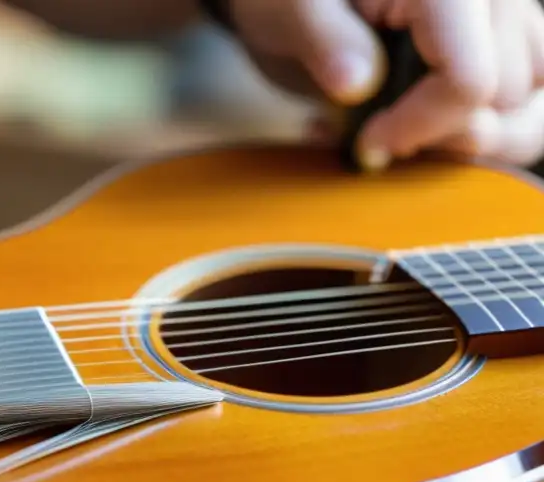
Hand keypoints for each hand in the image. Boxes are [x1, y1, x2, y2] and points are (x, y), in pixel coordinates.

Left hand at [226, 0, 543, 169]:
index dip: (419, 127)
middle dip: (440, 134)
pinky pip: (530, 101)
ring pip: (534, 103)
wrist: (300, 1)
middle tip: (377, 133)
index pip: (470, 79)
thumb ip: (323, 40)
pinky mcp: (504, 45)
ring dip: (474, 139)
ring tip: (411, 136)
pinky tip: (427, 132)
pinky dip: (482, 131)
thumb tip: (356, 82)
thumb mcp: (288, 11)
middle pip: (506, 98)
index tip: (369, 143)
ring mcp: (507, 19)